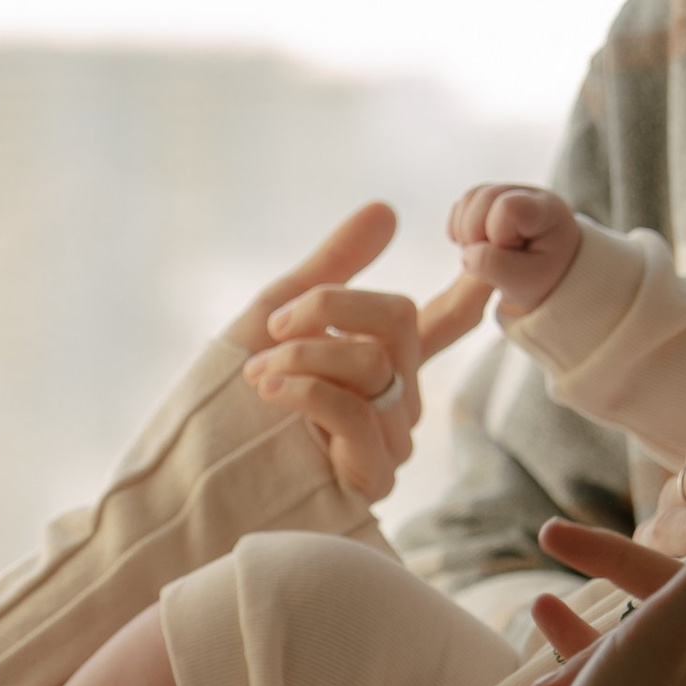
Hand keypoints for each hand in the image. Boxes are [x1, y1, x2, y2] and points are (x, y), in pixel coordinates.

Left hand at [227, 201, 488, 503]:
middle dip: (329, 306)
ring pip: (373, 363)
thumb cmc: (228, 399)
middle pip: (398, 321)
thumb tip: (386, 209)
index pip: (446, 322)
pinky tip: (271, 391)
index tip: (494, 261)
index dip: (474, 291)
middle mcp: (398, 399)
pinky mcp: (372, 476)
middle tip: (274, 325)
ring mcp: (390, 439)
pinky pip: (355, 409)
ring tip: (257, 374)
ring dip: (302, 356)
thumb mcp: (273, 316)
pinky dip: (306, 389)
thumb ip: (332, 267)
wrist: (191, 474)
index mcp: (381, 361)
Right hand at [447, 181, 580, 316]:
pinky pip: (459, 207)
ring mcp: (504, 191)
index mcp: (546, 209)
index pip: (509, 207)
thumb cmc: (540, 272)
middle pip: (485, 198)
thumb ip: (497, 267)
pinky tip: (476, 246)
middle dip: (478, 234)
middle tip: (496, 257)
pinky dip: (459, 231)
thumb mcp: (527, 280)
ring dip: (467, 234)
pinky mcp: (484, 198)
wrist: (540, 269)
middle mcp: (525, 192)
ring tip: (488, 254)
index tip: (515, 251)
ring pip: (468, 200)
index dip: (499, 234)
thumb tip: (467, 253)